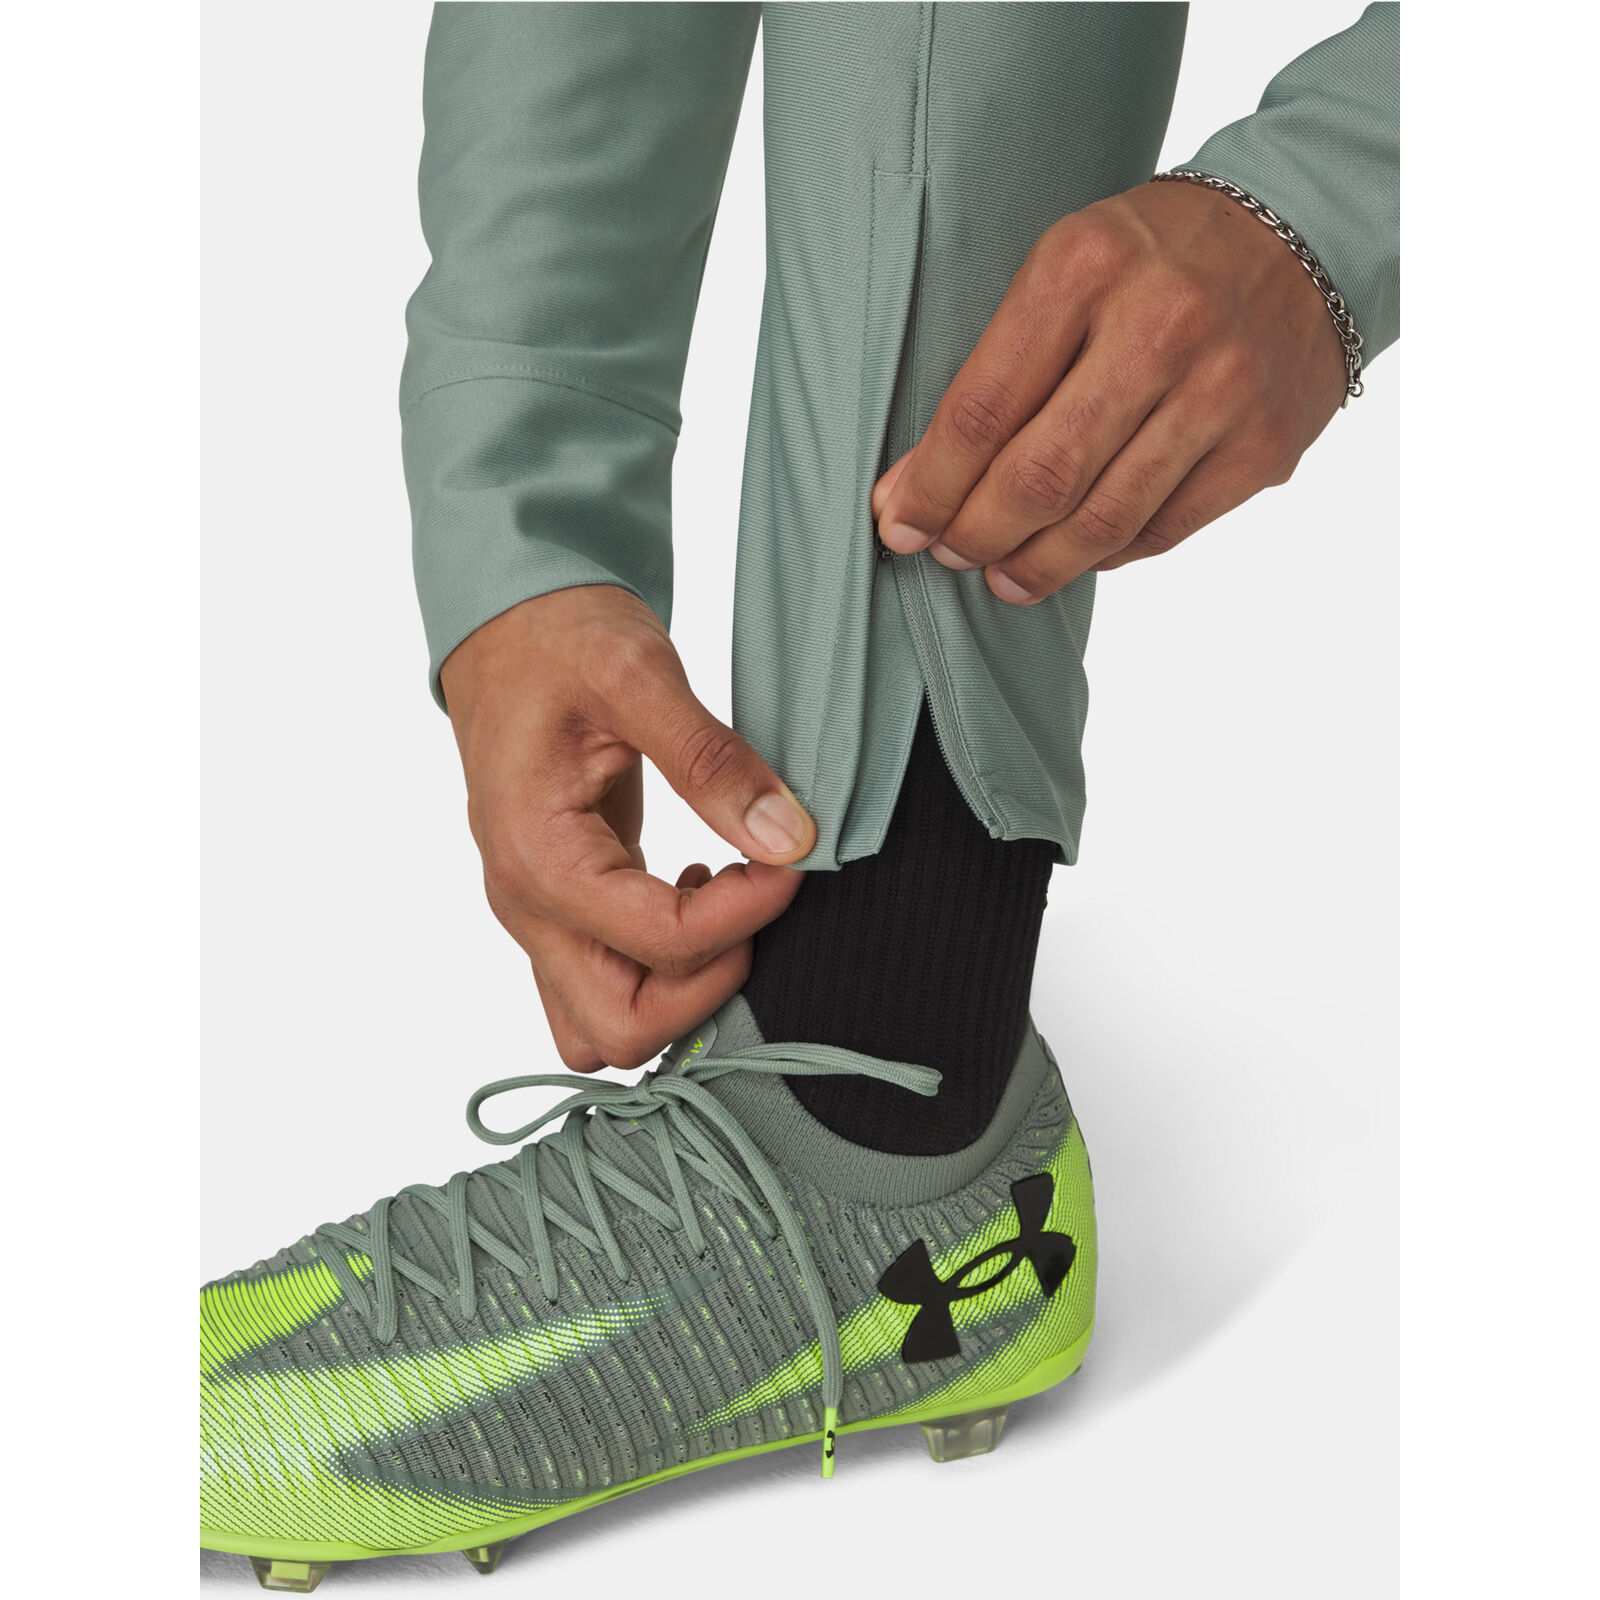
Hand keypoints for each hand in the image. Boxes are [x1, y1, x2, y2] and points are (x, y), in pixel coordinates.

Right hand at [440, 585, 815, 1070]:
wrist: (504, 621)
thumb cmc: (558, 637)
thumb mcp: (638, 675)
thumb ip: (712, 761)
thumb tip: (789, 837)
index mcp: (538, 854)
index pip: (660, 942)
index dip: (747, 913)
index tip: (792, 856)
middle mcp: (526, 905)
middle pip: (622, 1027)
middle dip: (711, 983)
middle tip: (757, 896)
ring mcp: (538, 915)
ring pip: (606, 1028)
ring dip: (682, 992)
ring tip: (723, 902)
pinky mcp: (561, 906)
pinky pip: (601, 988)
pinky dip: (660, 974)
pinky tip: (696, 892)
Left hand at [872, 179, 1347, 599]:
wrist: (1305, 229)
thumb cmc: (1155, 257)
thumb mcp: (1067, 268)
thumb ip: (995, 371)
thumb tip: (912, 490)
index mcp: (1085, 267)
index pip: (982, 408)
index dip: (931, 485)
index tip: (898, 524)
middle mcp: (1159, 326)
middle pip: (1040, 476)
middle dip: (977, 533)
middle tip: (950, 553)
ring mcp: (1221, 390)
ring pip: (1102, 521)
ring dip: (1036, 565)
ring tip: (1003, 576)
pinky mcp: (1264, 444)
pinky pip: (1162, 530)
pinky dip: (1107, 554)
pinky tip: (1077, 553)